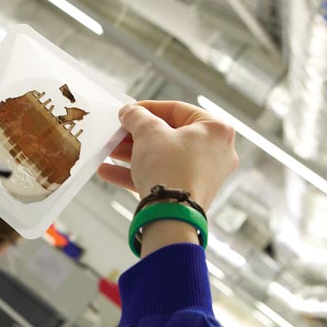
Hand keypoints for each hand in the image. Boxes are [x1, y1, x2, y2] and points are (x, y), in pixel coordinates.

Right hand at [98, 101, 237, 211]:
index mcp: (216, 129)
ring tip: (110, 151)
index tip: (129, 111)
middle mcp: (216, 152)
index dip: (148, 108)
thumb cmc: (169, 170)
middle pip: (169, 135)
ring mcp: (205, 175)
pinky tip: (109, 172)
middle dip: (137, 135)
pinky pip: (163, 176)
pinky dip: (139, 173)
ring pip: (164, 157)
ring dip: (134, 154)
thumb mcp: (148, 133)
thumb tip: (129, 112)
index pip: (177, 110)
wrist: (171, 217)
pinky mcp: (190, 193)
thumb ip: (137, 117)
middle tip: (118, 132)